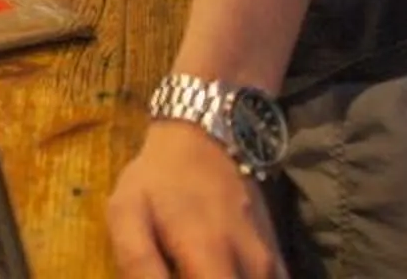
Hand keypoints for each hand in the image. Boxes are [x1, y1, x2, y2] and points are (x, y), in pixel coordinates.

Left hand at [108, 120, 284, 278]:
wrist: (206, 142)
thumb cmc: (158, 180)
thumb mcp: (127, 213)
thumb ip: (138, 265)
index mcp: (208, 253)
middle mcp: (251, 265)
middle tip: (182, 275)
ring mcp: (271, 267)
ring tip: (192, 273)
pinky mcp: (279, 266)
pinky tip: (217, 275)